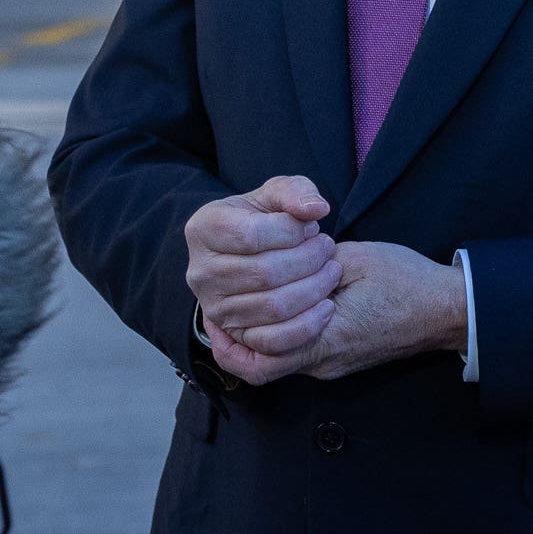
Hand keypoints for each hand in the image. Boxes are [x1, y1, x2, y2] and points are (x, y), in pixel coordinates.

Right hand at [184, 176, 340, 354]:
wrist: (245, 253)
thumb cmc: (262, 219)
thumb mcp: (275, 194)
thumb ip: (296, 192)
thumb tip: (317, 208)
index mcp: (204, 229)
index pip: (252, 235)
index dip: (292, 232)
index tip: (311, 227)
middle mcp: (201, 271)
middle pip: (265, 272)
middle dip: (309, 260)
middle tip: (328, 249)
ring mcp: (213, 306)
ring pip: (273, 307)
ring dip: (314, 290)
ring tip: (331, 272)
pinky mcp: (232, 334)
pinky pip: (272, 341)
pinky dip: (307, 326)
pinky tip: (327, 307)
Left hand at [205, 239, 464, 384]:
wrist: (446, 310)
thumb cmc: (405, 281)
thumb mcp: (354, 259)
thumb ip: (312, 266)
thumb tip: (279, 261)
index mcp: (325, 338)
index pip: (259, 356)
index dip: (230, 339)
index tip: (213, 313)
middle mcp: (324, 361)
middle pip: (262, 364)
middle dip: (236, 338)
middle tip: (219, 308)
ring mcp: (333, 364)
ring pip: (278, 360)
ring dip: (257, 336)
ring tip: (243, 305)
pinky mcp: (340, 359)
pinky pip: (297, 355)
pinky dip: (279, 336)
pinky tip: (276, 308)